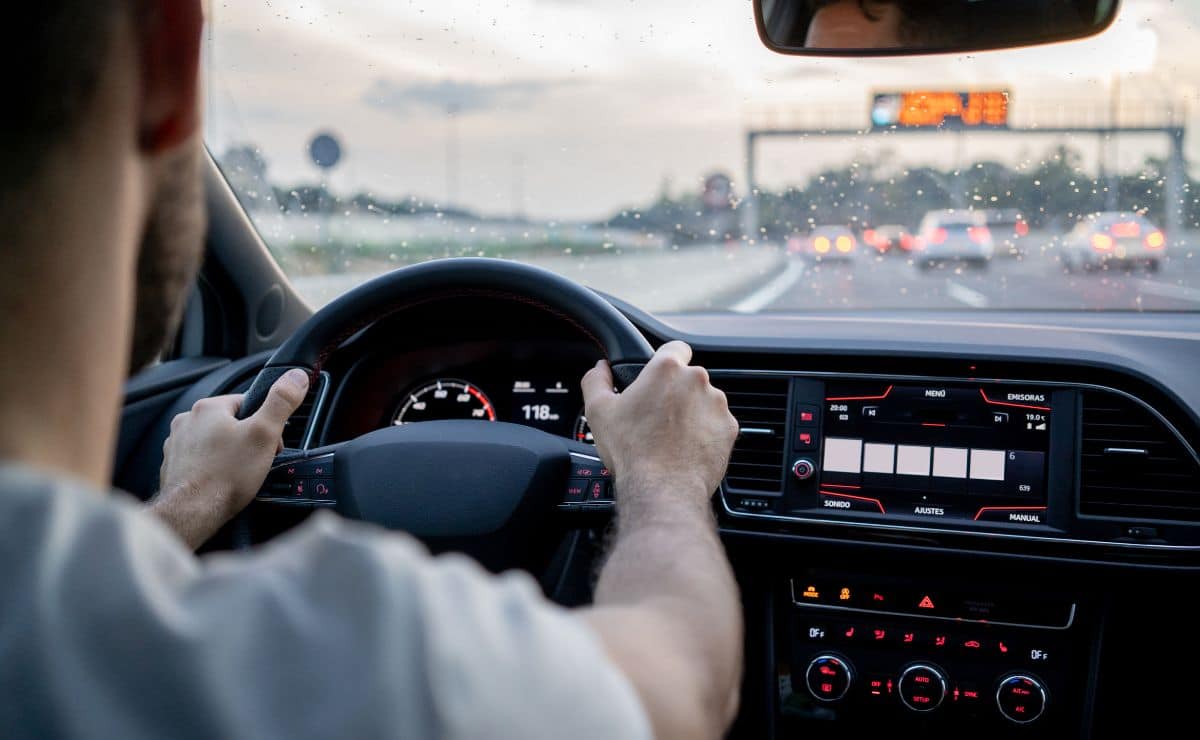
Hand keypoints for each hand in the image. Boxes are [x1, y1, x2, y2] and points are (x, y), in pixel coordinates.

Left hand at [149, 369, 309, 547]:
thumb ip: (281, 402)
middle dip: (248, 440)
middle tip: (257, 461)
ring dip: (230, 454)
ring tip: (239, 474)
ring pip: (215, 443)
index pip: (247, 403)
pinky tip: (222, 482)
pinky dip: (213, 469)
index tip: (270, 442)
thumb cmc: (226, 476)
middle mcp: (187, 422)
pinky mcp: (174, 467)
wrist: (192, 513)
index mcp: (208, 408)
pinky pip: (201, 461)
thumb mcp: (265, 433)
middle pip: (231, 423)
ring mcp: (177, 445)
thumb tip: (296, 377)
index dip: (265, 422)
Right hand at [581, 341, 738, 510]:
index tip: (658, 377)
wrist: (663, 488)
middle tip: (656, 417)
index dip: (664, 360)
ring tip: (671, 437)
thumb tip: (600, 369)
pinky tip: (686, 448)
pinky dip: (705, 432)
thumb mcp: (598, 411)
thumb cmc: (632, 450)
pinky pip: (716, 424)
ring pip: (704, 401)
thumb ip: (596, 380)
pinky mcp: (730, 429)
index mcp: (667, 369)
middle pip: (688, 378)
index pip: (675, 347)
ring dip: (691, 412)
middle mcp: (697, 381)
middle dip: (675, 393)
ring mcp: (717, 405)